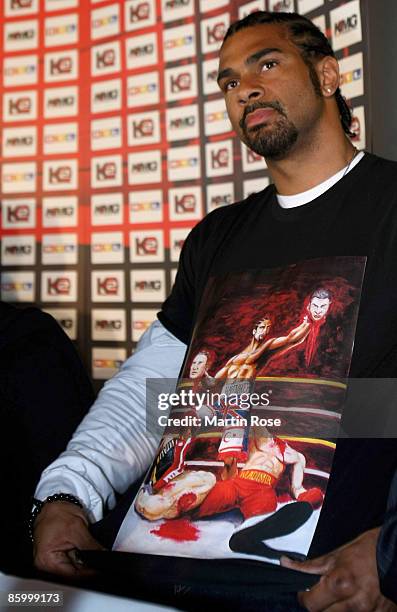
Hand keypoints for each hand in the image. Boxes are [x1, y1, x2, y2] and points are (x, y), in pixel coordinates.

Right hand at [33, 501, 104, 577]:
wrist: (54, 502)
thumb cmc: (58, 513)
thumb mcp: (77, 529)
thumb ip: (91, 546)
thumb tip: (103, 556)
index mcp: (46, 561)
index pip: (72, 575)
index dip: (89, 571)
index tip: (102, 566)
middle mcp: (47, 565)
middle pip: (73, 572)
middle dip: (88, 564)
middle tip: (99, 555)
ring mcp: (53, 560)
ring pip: (75, 566)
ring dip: (84, 558)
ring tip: (88, 545)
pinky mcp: (58, 555)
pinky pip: (73, 560)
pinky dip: (81, 554)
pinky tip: (84, 545)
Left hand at [281, 528, 396, 610]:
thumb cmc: (369, 550)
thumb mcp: (336, 554)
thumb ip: (310, 565)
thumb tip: (286, 564)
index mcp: (340, 584)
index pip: (310, 604)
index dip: (304, 597)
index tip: (304, 592)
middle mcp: (354, 603)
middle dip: (319, 605)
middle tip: (323, 593)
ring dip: (335, 609)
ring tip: (340, 595)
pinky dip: (352, 611)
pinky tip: (354, 600)